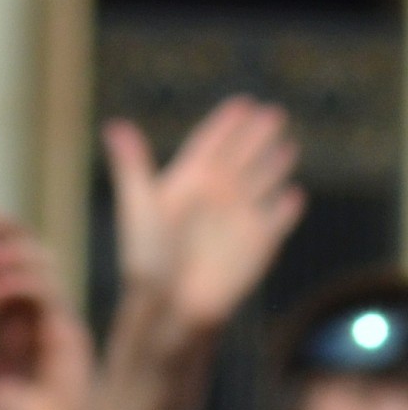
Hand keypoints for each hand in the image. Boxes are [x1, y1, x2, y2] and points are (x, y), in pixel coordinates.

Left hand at [0, 226, 95, 409]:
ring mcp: (56, 317)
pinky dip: (23, 286)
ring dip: (13, 254)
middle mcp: (38, 307)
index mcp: (13, 309)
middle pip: (30, 249)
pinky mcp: (71, 335)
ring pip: (43, 265)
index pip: (5, 255)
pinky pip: (49, 298)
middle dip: (6, 231)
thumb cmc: (2, 407)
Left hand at [106, 97, 303, 338]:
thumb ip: (132, 164)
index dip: (226, 125)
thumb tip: (115, 125)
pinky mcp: (258, 246)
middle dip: (256, 134)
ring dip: (274, 162)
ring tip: (288, 141)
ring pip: (261, 182)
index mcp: (185, 182)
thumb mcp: (139, 205)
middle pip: (240, 157)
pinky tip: (295, 194)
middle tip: (272, 110)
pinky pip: (277, 220)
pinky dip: (286, 208)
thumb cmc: (146, 258)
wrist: (170, 307)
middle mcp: (214, 197)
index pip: (210, 144)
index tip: (242, 102)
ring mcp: (237, 220)